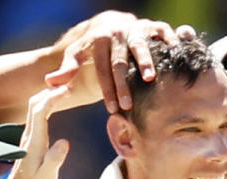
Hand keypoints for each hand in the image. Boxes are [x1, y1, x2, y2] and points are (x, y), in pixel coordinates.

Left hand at [5, 86, 76, 178]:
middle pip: (35, 103)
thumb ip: (55, 159)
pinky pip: (38, 114)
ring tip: (66, 89)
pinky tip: (57, 102)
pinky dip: (47, 103)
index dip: (52, 97)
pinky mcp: (32, 139)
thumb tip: (65, 141)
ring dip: (48, 94)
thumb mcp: (47, 177)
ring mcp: (29, 136)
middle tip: (69, 84)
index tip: (67, 90)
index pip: (40, 111)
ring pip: (35, 107)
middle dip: (50, 90)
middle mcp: (30, 135)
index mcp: (35, 141)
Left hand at [45, 10, 194, 112]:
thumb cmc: (93, 46)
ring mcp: (135, 28)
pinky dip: (169, 40)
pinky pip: (161, 30)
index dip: (106, 90)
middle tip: (127, 105)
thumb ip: (67, 69)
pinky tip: (175, 53)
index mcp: (100, 40)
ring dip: (145, 62)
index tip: (111, 109)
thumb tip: (51, 83)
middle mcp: (118, 32)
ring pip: (140, 45)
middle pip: (120, 61)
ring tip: (150, 79)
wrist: (110, 22)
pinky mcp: (151, 25)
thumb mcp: (76, 54)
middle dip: (123, 84)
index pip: (102, 69)